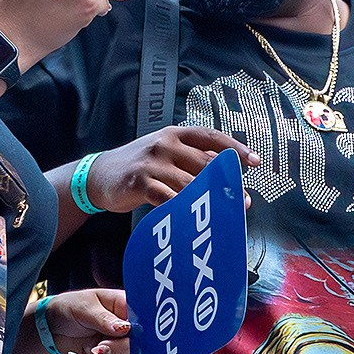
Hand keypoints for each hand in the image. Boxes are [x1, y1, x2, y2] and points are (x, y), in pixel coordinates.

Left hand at [40, 289, 131, 353]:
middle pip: (139, 346)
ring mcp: (122, 344)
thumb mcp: (84, 307)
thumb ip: (103, 318)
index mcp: (127, 306)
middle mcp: (129, 326)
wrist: (53, 328)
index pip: (145, 321)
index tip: (122, 336)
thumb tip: (123, 328)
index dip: (138, 333)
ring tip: (86, 348)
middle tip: (97, 346)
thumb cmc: (70, 308)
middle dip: (116, 350)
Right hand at [85, 126, 260, 212]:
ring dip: (209, 201)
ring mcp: (152, 163)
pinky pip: (167, 198)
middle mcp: (165, 144)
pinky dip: (182, 209)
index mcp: (175, 134)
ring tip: (223, 215)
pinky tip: (192, 220)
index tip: (254, 161)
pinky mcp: (140, 182)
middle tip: (242, 201)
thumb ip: (190, 159)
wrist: (99, 175)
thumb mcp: (164, 153)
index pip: (211, 137)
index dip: (235, 148)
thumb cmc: (139, 167)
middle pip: (205, 163)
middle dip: (226, 183)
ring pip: (189, 183)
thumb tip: (225, 172)